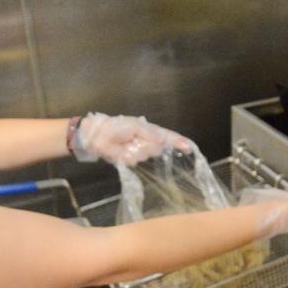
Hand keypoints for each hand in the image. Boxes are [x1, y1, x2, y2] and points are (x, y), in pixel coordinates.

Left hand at [72, 112, 192, 165]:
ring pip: (146, 154)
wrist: (98, 136)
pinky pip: (134, 160)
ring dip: (136, 149)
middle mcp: (148, 143)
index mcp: (150, 132)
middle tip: (135, 139)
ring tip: (126, 143)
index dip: (179, 142)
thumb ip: (150, 134)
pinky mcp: (130, 161)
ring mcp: (139, 153)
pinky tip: (122, 151)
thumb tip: (162, 142)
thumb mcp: (135, 125)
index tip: (189, 147)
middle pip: (158, 148)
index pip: (168, 137)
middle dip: (149, 145)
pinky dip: (128, 155)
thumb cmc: (117, 127)